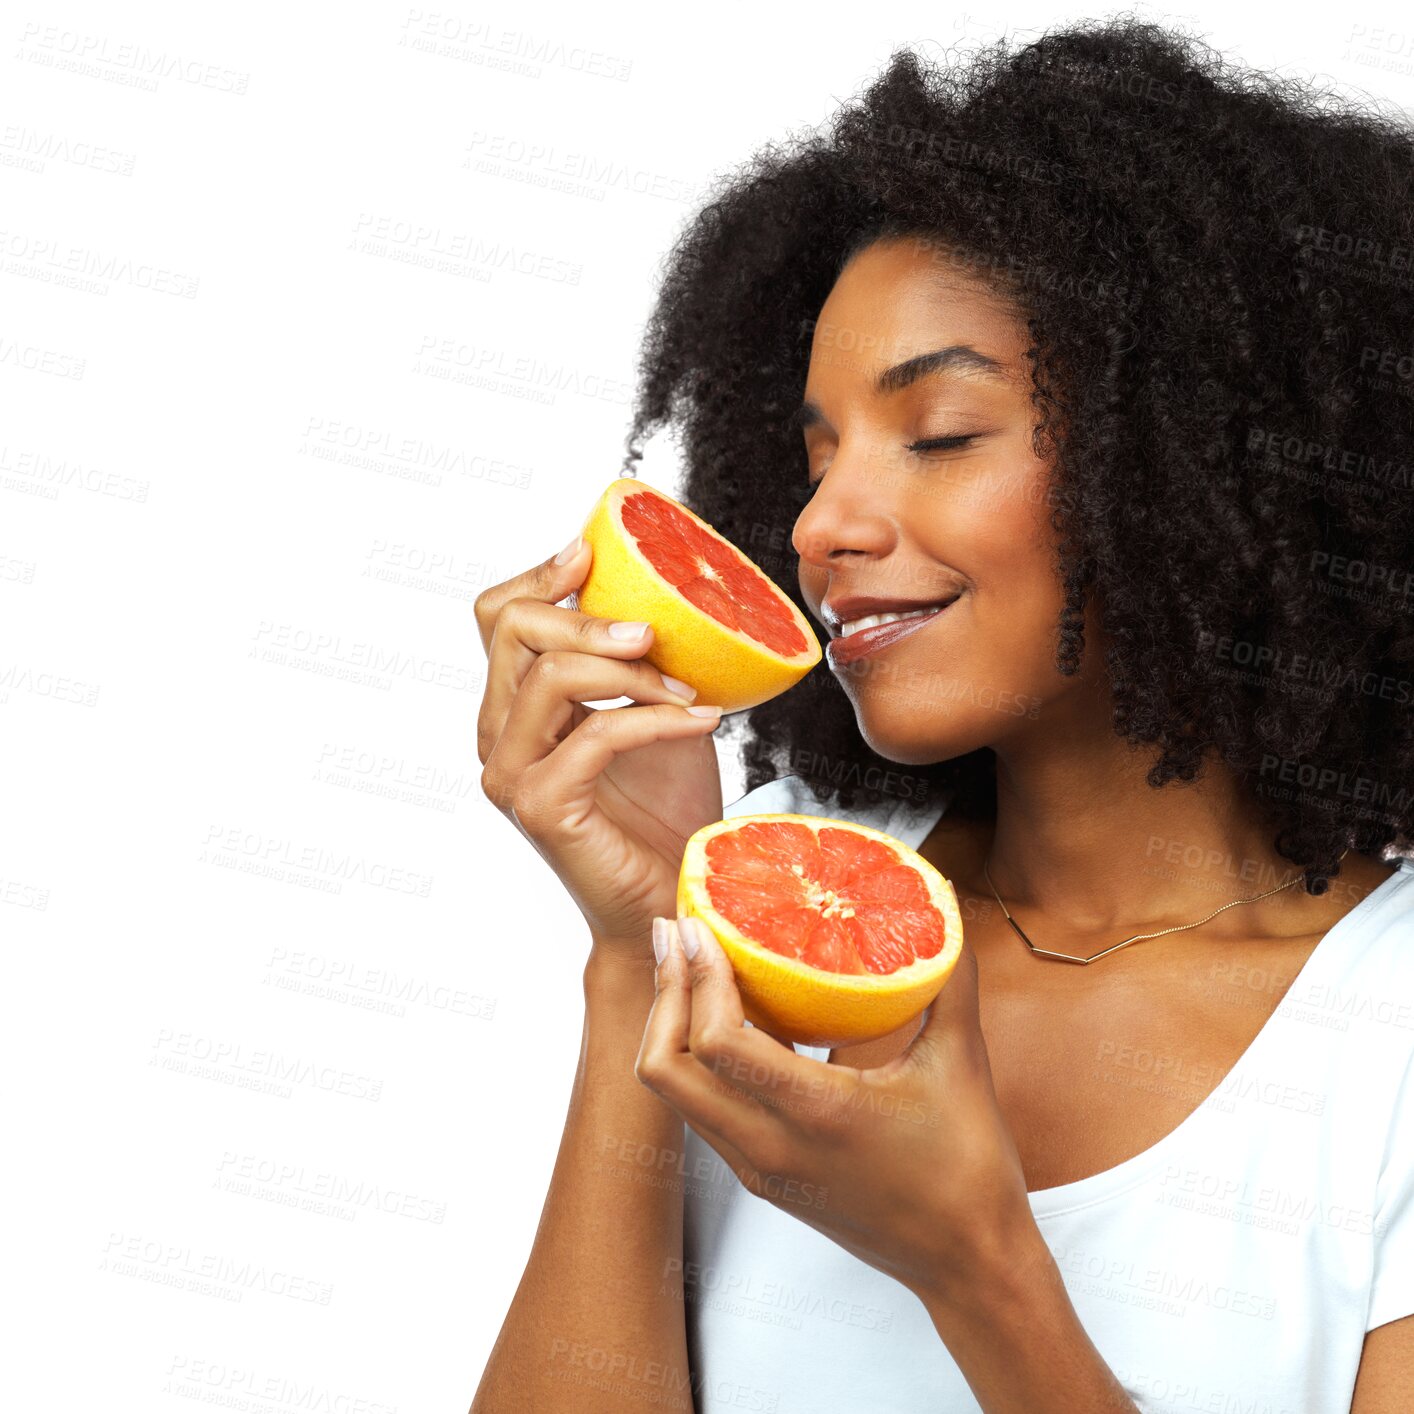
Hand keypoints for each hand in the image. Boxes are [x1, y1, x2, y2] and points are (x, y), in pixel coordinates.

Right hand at [475, 538, 724, 958]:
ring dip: (630, 672)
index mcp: (516, 707)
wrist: (674, 896)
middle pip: (513, 631)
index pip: (499, 617)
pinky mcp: (542, 807)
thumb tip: (667, 596)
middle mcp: (500, 737)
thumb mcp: (654, 711)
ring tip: (688, 688)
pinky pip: (596, 733)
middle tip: (654, 634)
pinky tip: (700, 721)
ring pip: (549, 676)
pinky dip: (656, 719)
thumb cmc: (666, 811)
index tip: (592, 555)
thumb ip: (635, 661)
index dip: (539, 575)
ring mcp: (513, 775)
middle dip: (590, 619)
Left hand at [634, 917, 1040, 1304]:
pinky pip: (702, 1108)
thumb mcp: (963, 1064)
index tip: (699, 926)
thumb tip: (940, 907)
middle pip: (666, 1069)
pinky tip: (726, 1013)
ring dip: (670, 1023)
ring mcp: (759, 1166)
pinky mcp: (761, 1176)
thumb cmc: (968, 1169)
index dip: (696, 979)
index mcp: (816, 1114)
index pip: (716, 1043)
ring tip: (688, 962)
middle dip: (663, 992)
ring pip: (675, 1092)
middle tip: (673, 931)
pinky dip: (695, 1056)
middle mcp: (770, 1146)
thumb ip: (950, 981)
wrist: (966, 1262)